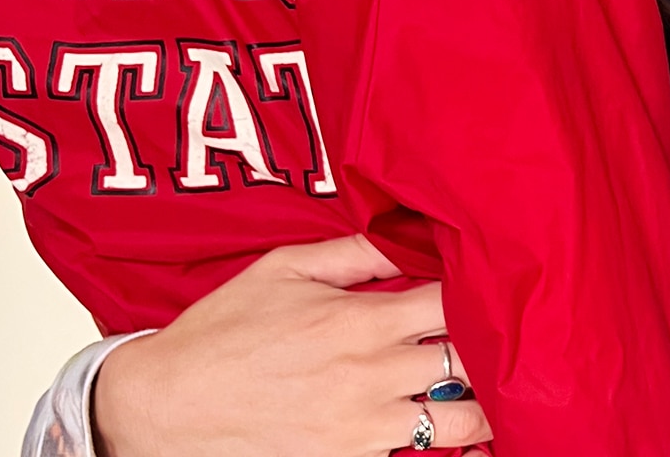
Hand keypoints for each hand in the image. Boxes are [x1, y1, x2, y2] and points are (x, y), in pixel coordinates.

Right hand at [94, 236, 491, 456]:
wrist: (161, 407)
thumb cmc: (219, 333)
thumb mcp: (282, 270)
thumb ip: (354, 253)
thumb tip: (408, 234)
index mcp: (360, 321)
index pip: (453, 303)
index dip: (481, 294)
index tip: (494, 288)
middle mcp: (372, 376)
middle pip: (469, 361)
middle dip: (492, 348)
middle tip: (508, 339)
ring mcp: (364, 429)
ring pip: (461, 420)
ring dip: (482, 404)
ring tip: (497, 391)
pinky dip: (446, 448)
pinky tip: (462, 439)